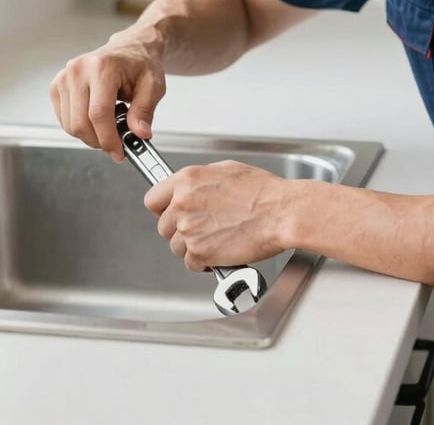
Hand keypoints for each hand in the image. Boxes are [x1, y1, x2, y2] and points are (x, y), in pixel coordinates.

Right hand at [49, 24, 165, 161]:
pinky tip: (96, 118)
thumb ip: (145, 111)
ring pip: (70, 125)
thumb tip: (140, 133)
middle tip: (116, 144)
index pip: (98, 113)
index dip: (108, 139)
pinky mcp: (57, 85)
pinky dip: (80, 126)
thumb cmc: (141, 64)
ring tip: (110, 125)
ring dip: (90, 135)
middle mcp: (78, 70)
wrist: (131, 48)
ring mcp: (64, 77)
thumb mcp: (153, 86)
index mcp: (102, 67)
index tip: (118, 152)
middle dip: (99, 141)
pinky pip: (64, 119)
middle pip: (80, 123)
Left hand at [144, 160, 290, 269]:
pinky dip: (204, 262)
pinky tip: (220, 250)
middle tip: (202, 227)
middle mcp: (183, 204)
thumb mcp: (226, 170)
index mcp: (188, 180)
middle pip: (163, 226)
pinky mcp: (200, 253)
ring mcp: (190, 230)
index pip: (153, 199)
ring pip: (176, 247)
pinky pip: (191, 263)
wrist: (281, 213)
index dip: (162, 208)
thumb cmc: (263, 191)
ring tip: (216, 238)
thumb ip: (200, 180)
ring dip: (193, 246)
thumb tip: (192, 188)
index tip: (168, 212)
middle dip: (180, 229)